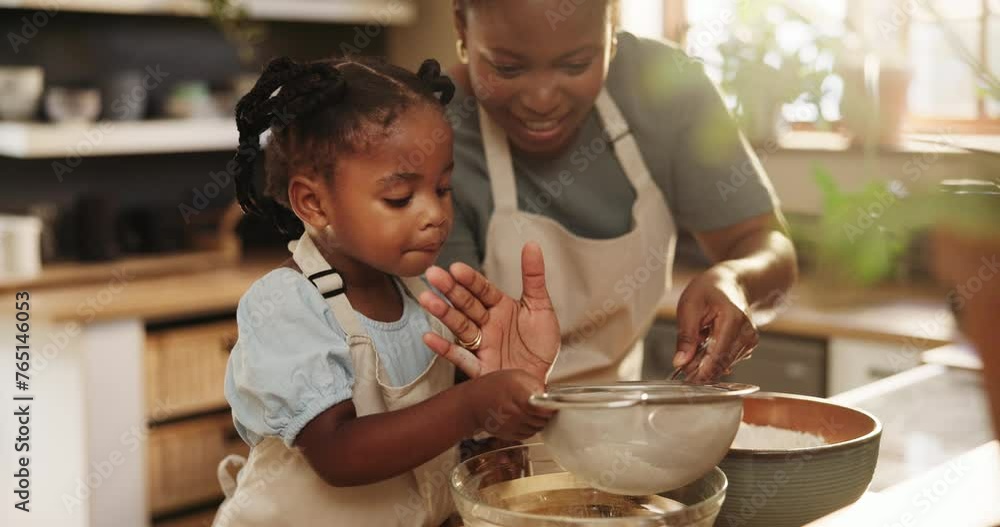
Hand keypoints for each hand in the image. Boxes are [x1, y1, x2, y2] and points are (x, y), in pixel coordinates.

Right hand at [419, 242, 559, 381]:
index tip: (456, 267)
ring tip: (427, 299)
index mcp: (501, 307)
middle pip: (467, 304)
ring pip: (460, 326)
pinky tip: (429, 337)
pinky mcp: (480, 368)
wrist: (540, 380)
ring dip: (443, 313)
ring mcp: (482, 345)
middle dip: (450, 290)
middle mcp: (487, 324)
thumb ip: (534, 277)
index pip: (482, 289)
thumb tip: (531, 244)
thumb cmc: (540, 344)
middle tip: (433, 274)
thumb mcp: (541, 307)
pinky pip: (461, 357)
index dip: (470, 279)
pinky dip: (445, 348)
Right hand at [468, 370, 553, 440]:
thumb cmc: (493, 386)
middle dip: (546, 413)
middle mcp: (516, 413)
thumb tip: (550, 394)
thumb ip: (535, 384)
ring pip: (537, 428)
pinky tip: (524, 417)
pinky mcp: (509, 435)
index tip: (552, 403)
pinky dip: (530, 427)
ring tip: (532, 410)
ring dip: (539, 421)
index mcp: (519, 396)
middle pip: (543, 420)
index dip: (551, 407)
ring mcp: (512, 426)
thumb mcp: (516, 375)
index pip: (545, 409)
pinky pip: (528, 434)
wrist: (472, 402)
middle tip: (542, 405)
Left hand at [673, 266, 758, 382]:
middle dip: (699, 369)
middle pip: (721, 364)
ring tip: (696, 343)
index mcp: (733, 319)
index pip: (717, 356)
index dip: (699, 371)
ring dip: (706, 363)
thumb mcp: (689, 306)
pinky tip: (707, 344)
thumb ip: (686, 336)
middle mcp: (746, 332)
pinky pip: (728, 360)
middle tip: (681, 364)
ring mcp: (750, 340)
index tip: (684, 377)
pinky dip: (714, 358)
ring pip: (724, 365)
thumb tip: (680, 362)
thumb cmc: (709, 289)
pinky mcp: (748, 345)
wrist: (730, 282)